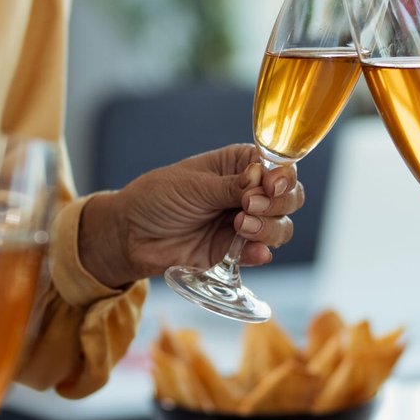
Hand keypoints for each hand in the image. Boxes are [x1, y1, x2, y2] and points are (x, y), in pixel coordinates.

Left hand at [76, 145, 303, 287]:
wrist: (130, 234)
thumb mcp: (194, 186)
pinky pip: (259, 254)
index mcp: (240, 165)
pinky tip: (254, 252)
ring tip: (240, 226)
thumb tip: (263, 181)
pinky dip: (261, 252)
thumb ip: (232, 186)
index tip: (271, 185)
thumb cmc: (157, 197)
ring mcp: (243, 224)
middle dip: (278, 203)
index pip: (279, 167)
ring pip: (280, 228)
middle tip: (250, 206)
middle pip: (289, 199)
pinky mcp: (233, 252)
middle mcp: (249, 193)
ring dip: (269, 228)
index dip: (283, 177)